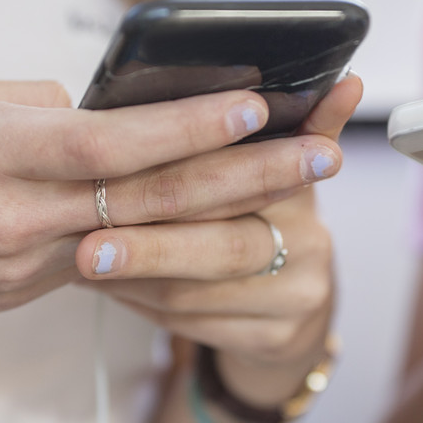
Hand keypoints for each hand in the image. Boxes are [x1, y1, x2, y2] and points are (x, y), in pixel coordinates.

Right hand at [0, 79, 347, 359]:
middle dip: (247, 176)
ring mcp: (17, 270)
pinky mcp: (14, 298)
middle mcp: (12, 220)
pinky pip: (97, 265)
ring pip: (139, 244)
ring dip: (224, 220)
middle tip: (323, 154)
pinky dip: (156, 247)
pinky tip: (213, 229)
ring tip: (295, 201)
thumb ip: (31, 108)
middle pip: (150, 200)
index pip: (113, 145)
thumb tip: (99, 112)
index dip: (192, 125)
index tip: (259, 105)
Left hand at [75, 77, 361, 400]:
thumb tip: (345, 82)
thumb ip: (299, 120)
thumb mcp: (279, 170)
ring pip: (196, 293)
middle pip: (223, 245)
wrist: (292, 314)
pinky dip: (138, 303)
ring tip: (76, 259)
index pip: (254, 176)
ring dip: (131, 278)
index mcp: (305, 190)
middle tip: (88, 246)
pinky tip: (103, 286)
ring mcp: (295, 299)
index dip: (201, 168)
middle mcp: (311, 246)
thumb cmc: (264, 224)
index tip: (140, 162)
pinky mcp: (272, 340)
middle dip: (151, 246)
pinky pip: (187, 323)